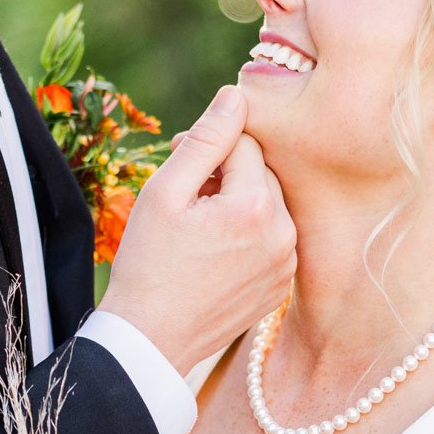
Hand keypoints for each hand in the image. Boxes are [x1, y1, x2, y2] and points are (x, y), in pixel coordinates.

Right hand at [99, 84, 295, 375]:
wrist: (150, 339)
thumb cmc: (148, 264)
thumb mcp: (164, 193)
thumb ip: (205, 138)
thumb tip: (237, 94)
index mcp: (256, 206)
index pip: (246, 143)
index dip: (208, 147)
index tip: (179, 167)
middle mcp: (284, 234)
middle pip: (261, 173)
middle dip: (225, 175)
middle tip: (183, 198)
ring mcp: (286, 265)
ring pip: (267, 206)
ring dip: (236, 205)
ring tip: (197, 230)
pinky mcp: (281, 286)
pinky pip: (270, 240)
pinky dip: (245, 237)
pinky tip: (211, 256)